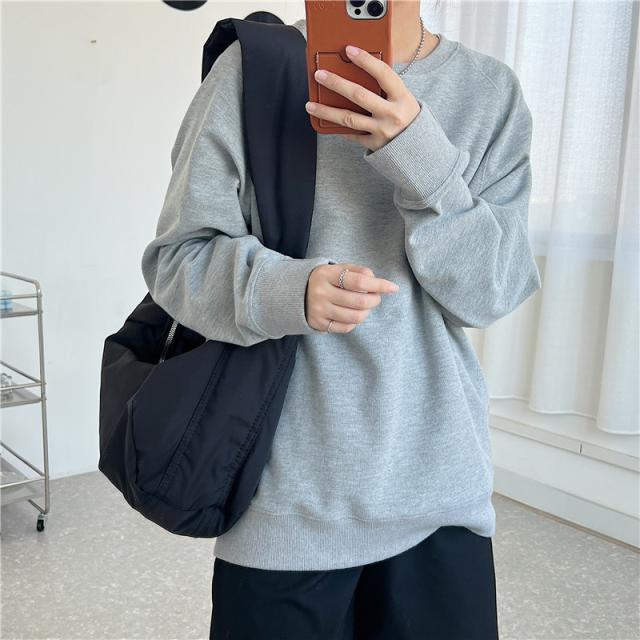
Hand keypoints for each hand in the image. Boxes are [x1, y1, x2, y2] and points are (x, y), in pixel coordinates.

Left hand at [305, 45, 420, 151]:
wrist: (420, 149)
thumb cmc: (408, 117)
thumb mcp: (404, 99)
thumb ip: (386, 88)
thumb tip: (357, 72)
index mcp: (402, 97)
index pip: (382, 73)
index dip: (365, 60)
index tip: (349, 50)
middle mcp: (392, 114)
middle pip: (359, 95)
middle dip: (336, 83)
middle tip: (319, 75)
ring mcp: (383, 131)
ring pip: (349, 119)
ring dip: (326, 111)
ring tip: (310, 105)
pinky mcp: (375, 145)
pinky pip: (353, 135)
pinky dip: (340, 129)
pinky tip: (328, 123)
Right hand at [305, 263, 399, 333]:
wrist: (295, 293)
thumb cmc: (325, 280)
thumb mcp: (337, 269)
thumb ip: (357, 271)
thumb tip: (376, 280)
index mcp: (327, 274)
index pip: (360, 281)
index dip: (379, 285)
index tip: (393, 288)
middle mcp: (321, 292)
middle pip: (360, 302)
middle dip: (375, 300)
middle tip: (376, 297)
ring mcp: (319, 310)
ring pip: (355, 317)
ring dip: (367, 312)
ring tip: (365, 306)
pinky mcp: (318, 324)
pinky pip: (346, 327)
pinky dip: (355, 321)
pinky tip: (353, 314)